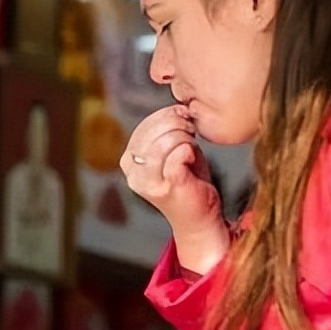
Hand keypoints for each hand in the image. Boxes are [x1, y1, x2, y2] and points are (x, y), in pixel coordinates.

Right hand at [122, 106, 227, 272]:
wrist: (200, 220)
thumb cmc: (189, 183)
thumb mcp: (173, 152)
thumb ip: (168, 133)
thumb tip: (178, 109)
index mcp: (129, 162)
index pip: (143, 127)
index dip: (165, 116)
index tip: (184, 116)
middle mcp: (133, 173)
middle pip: (152, 131)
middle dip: (177, 124)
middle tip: (192, 129)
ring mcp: (149, 183)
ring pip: (165, 142)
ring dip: (184, 137)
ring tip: (193, 144)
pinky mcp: (168, 188)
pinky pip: (177, 155)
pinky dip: (189, 151)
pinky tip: (193, 157)